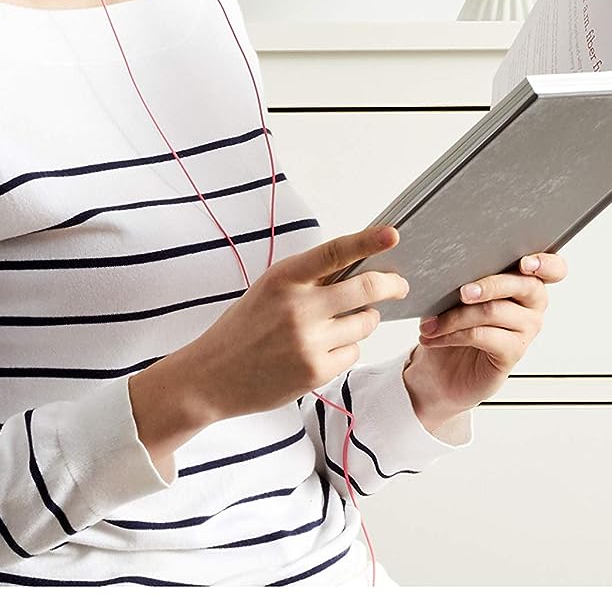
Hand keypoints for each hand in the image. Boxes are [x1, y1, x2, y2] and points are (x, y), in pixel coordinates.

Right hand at [182, 224, 411, 420]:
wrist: (212, 376)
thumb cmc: (244, 327)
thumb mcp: (269, 288)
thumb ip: (308, 278)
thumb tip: (358, 268)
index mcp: (285, 278)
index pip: (335, 252)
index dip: (368, 241)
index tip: (393, 235)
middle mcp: (298, 307)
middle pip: (365, 289)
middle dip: (391, 285)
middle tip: (399, 285)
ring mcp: (308, 341)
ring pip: (364, 323)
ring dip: (363, 321)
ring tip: (338, 324)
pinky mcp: (316, 370)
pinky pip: (353, 352)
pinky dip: (345, 349)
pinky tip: (321, 351)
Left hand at [405, 250, 568, 419]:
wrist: (442, 369)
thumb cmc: (454, 322)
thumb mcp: (456, 294)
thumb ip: (465, 277)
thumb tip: (450, 268)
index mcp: (525, 280)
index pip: (553, 268)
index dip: (545, 263)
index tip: (525, 263)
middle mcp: (532, 304)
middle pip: (523, 285)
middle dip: (489, 285)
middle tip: (461, 292)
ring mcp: (526, 330)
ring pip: (494, 311)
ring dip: (456, 315)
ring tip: (430, 323)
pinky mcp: (512, 353)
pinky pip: (483, 335)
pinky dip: (453, 334)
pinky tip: (435, 337)